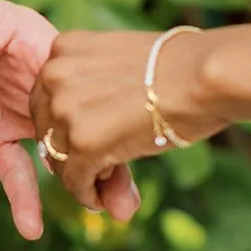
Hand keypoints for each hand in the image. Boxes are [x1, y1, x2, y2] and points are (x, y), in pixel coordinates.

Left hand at [0, 0, 139, 238]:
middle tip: (125, 201)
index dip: (101, 111)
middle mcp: (28, 75)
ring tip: (108, 214)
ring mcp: (6, 105)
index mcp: (30, 39)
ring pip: (52, 147)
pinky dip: (21, 194)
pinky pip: (8, 165)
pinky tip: (32, 227)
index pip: (75, 79)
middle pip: (75, 120)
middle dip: (102, 157)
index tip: (125, 144)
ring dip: (77, 180)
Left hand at [30, 29, 224, 208]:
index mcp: (63, 49)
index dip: (64, 122)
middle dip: (68, 151)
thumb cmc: (179, 67)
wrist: (204, 76)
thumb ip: (94, 83)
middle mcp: (54, 77)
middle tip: (93, 168)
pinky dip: (88, 194)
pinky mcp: (83, 145)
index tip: (83, 138)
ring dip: (80, 176)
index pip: (47, 94)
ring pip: (58, 157)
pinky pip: (74, 180)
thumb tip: (88, 123)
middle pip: (46, 127)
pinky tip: (104, 200)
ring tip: (103, 186)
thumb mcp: (121, 61)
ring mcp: (65, 111)